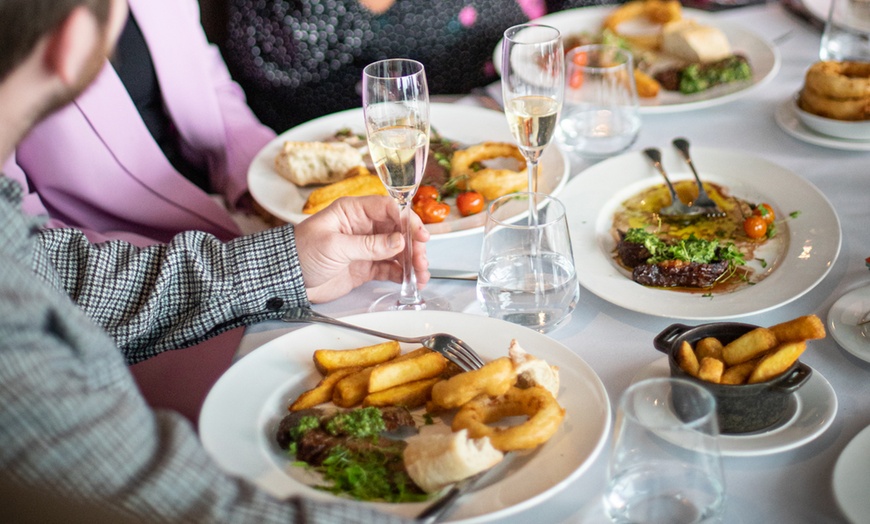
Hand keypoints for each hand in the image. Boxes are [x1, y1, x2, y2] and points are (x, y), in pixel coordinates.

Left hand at [294, 196, 430, 302]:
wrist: (286, 279)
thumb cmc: (301, 252)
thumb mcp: (335, 246)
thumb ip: (369, 245)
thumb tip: (399, 241)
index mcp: (353, 211)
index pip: (388, 208)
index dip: (407, 219)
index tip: (419, 234)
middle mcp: (363, 227)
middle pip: (398, 230)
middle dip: (413, 244)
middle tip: (422, 259)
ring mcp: (366, 247)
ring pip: (397, 251)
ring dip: (412, 261)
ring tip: (421, 274)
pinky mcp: (365, 267)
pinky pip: (389, 268)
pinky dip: (402, 274)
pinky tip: (411, 280)